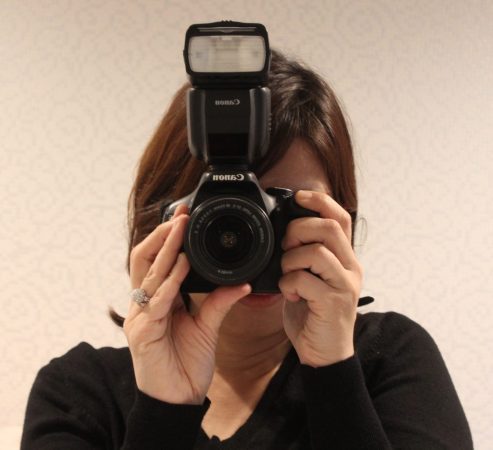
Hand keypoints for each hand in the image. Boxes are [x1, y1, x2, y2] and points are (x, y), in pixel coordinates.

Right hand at [124, 205, 250, 404]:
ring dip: (164, 251)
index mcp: (157, 299)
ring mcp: (139, 318)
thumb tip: (243, 283)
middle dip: (161, 235)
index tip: (184, 216)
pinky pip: (155, 303)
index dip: (166, 238)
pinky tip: (180, 266)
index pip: (156, 261)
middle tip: (180, 215)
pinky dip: (169, 283)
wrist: (179, 399)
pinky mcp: (142, 334)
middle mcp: (144, 304)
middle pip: (143, 259)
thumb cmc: (186, 362)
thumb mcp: (207, 326)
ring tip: (180, 230)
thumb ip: (219, 302)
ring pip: (147, 275)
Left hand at [279, 190, 362, 366]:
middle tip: (286, 246)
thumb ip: (304, 257)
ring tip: (287, 275)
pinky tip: (291, 295)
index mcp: (344, 258)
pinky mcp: (334, 302)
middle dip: (298, 229)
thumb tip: (282, 234)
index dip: (320, 201)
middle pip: (329, 227)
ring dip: (291, 260)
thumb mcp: (310, 278)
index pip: (340, 217)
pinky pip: (305, 279)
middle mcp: (350, 267)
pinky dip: (288, 283)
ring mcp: (345, 284)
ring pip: (317, 251)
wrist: (324, 354)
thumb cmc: (313, 314)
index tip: (298, 196)